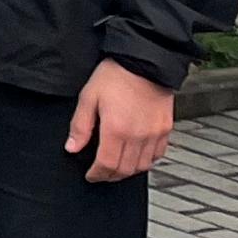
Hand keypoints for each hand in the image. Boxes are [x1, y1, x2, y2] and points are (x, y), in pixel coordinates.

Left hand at [67, 60, 176, 183]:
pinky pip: (157, 155)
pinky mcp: (166, 129)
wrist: (145, 61)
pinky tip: (135, 156)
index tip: (90, 175)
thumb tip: (72, 148)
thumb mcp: (88, 97)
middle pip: (125, 170)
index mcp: (117, 130)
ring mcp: (155, 134)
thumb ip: (80, 126)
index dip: (97, 174)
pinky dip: (146, 161)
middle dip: (110, 176)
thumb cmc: (115, 76)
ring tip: (116, 167)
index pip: (107, 164)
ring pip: (143, 166)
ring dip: (128, 171)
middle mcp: (138, 136)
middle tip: (100, 174)